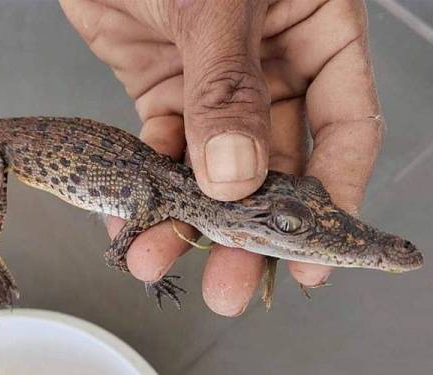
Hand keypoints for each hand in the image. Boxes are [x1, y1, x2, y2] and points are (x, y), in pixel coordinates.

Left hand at [61, 0, 382, 314]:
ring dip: (186, 217)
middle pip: (271, 164)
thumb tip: (235, 175)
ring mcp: (215, 80)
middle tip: (230, 283)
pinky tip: (132, 218)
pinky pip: (159, 147)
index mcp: (315, 33)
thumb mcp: (214, 0)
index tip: (314, 257)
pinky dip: (146, 183)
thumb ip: (227, 85)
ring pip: (210, 166)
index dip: (333, 197)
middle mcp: (270, 65)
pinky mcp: (162, 85)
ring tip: (160, 260)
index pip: (344, 128)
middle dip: (246, 228)